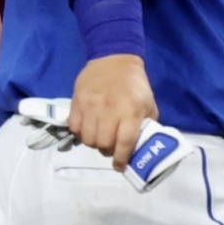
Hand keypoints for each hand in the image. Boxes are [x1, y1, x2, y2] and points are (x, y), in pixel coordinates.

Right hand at [68, 54, 158, 170]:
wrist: (114, 58)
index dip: (121, 158)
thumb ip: (146, 125)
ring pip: (87, 138)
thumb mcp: (149, 103)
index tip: (119, 166)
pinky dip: (81, 132)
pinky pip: (74, 127)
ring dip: (94, 142)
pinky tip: (88, 127)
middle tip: (110, 145)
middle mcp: (110, 109)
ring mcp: (91, 105)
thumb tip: (141, 147)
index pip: (124, 142)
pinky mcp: (77, 100)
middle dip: (107, 149)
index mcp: (131, 110)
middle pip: (103, 143)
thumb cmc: (135, 84)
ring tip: (99, 136)